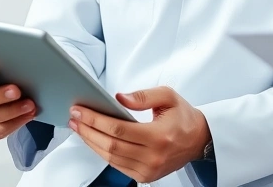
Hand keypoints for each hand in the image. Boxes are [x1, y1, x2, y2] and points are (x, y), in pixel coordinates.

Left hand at [69, 86, 210, 183]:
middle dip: (87, 130)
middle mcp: (153, 157)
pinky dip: (102, 152)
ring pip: (110, 158)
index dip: (95, 119)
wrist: (199, 140)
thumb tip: (119, 98)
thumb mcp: (169, 97)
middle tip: (74, 117)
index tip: (80, 110)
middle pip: (110, 145)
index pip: (118, 129)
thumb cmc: (183, 117)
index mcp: (159, 136)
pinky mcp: (145, 176)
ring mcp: (148, 170)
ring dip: (90, 142)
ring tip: (79, 127)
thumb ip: (143, 96)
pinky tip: (94, 140)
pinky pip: (116, 165)